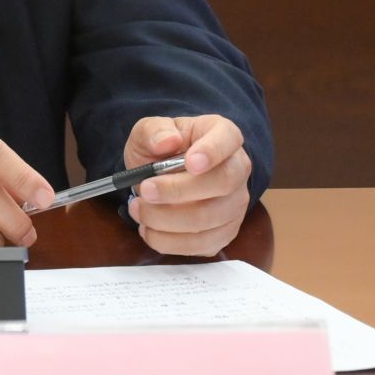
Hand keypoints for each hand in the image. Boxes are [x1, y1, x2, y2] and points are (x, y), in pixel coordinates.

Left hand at [122, 115, 251, 256]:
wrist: (162, 176)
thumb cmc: (162, 150)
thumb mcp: (149, 131)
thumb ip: (153, 131)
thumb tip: (166, 142)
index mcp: (223, 135)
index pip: (229, 138)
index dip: (213, 151)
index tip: (190, 162)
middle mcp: (237, 169)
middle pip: (222, 182)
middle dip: (178, 191)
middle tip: (145, 190)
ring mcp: (235, 203)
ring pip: (209, 218)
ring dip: (166, 219)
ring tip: (138, 209)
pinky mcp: (225, 232)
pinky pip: (201, 244)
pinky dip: (169, 241)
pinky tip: (149, 229)